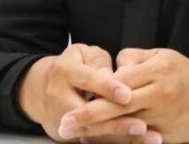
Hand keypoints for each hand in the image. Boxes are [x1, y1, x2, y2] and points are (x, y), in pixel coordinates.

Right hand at [17, 43, 148, 141]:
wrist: (39, 89)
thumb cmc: (71, 67)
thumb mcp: (81, 53)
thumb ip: (97, 60)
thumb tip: (111, 74)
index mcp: (64, 71)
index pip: (87, 79)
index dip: (107, 88)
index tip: (128, 95)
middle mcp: (59, 97)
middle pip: (88, 114)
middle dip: (116, 122)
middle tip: (143, 126)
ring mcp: (62, 120)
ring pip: (92, 132)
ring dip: (121, 137)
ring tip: (150, 138)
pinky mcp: (68, 134)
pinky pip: (93, 140)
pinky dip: (117, 142)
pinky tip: (139, 142)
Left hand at [59, 48, 188, 142]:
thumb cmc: (188, 75)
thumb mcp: (164, 56)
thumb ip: (135, 59)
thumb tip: (112, 67)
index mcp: (157, 70)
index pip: (119, 82)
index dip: (95, 91)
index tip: (74, 97)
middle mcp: (160, 94)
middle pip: (118, 107)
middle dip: (88, 117)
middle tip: (65, 124)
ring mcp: (164, 117)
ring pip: (125, 126)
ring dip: (99, 132)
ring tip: (78, 135)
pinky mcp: (167, 135)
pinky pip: (139, 140)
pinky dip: (120, 141)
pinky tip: (103, 142)